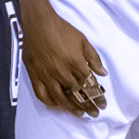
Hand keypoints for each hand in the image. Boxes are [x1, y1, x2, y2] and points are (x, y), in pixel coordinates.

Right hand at [20, 0, 108, 117]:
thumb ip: (93, 57)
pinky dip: (51, 104)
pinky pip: (43, 95)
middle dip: (88, 105)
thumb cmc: (61, 29)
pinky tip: (58, 107)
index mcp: (75, 63)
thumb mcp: (82, 40)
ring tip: (80, 114)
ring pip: (60, 99)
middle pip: (77, 94)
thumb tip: (102, 73)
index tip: (102, 103)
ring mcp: (47, 76)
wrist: (38, 23)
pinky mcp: (35, 76)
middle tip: (95, 113)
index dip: (97, 96)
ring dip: (72, 108)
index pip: (88, 85)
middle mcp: (62, 72)